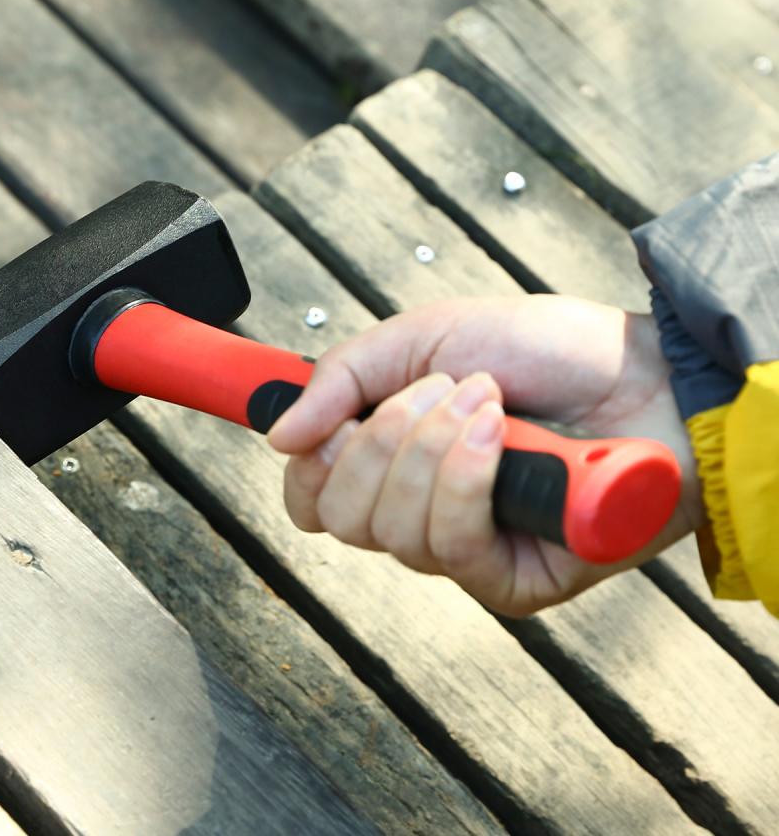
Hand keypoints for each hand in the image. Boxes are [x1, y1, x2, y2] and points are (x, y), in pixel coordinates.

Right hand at [267, 295, 702, 615]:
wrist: (644, 372)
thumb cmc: (541, 350)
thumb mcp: (423, 336)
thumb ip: (341, 378)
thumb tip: (276, 437)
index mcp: (391, 461)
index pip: (310, 500)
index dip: (306, 465)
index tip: (326, 421)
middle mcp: (418, 512)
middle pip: (339, 516)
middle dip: (380, 438)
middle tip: (437, 389)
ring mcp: (463, 553)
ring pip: (389, 531)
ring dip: (432, 446)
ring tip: (485, 400)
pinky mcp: (509, 583)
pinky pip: (448, 545)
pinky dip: (465, 477)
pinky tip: (499, 436)